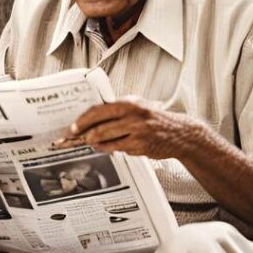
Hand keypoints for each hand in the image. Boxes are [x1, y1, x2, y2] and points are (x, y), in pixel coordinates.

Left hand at [55, 96, 204, 158]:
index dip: (83, 120)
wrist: (179, 133)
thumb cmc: (155, 120)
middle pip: (99, 127)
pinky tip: (115, 147)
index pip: (99, 110)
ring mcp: (137, 131)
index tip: (73, 127)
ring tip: (94, 144)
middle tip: (78, 139)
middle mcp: (133, 115)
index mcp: (129, 103)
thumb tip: (92, 119)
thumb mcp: (138, 107)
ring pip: (106, 140)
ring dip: (97, 144)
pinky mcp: (140, 146)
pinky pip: (119, 149)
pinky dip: (113, 149)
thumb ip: (117, 111)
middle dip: (85, 135)